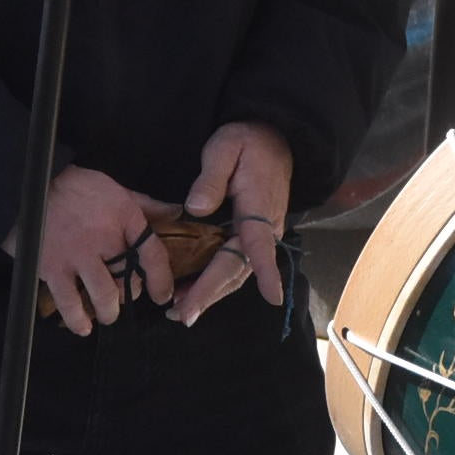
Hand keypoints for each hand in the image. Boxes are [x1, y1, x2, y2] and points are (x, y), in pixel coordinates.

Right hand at [8, 167, 180, 335]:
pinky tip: (82, 326)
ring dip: (108, 311)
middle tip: (123, 296)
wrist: (32, 184)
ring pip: (103, 296)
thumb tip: (175, 213)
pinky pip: (69, 302)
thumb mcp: (117, 190)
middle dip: (129, 294)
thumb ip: (147, 206)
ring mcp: (78, 256)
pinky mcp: (52, 268)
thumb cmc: (77, 187)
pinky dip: (77, 319)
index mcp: (126, 219)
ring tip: (106, 314)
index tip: (163, 295)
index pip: (153, 254)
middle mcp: (106, 240)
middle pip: (128, 280)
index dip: (162, 280)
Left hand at [173, 122, 293, 324]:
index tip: (273, 298)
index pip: (261, 242)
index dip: (266, 271)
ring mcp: (261, 234)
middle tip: (182, 315)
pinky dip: (215, 283)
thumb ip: (211, 177)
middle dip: (211, 293)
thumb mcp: (225, 147)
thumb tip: (195, 209)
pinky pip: (236, 266)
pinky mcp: (253, 237)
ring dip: (211, 293)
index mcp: (259, 206)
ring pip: (238, 273)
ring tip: (180, 310)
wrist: (273, 139)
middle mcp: (265, 227)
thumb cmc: (247, 142)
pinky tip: (192, 292)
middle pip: (240, 268)